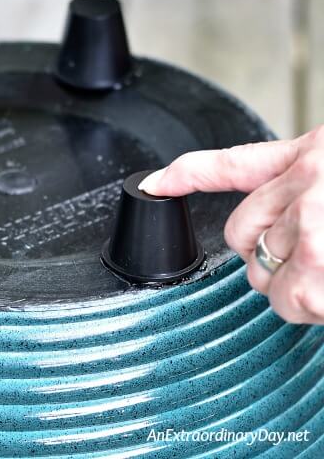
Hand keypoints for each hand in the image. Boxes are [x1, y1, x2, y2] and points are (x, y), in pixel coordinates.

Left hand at [139, 126, 323, 323]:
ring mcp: (311, 226)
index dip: (186, 174)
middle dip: (265, 254)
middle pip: (239, 232)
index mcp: (313, 156)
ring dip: (292, 284)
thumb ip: (301, 180)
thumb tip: (268, 199)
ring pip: (260, 273)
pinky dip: (313, 307)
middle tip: (310, 255)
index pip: (233, 163)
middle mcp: (308, 184)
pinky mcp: (318, 267)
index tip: (155, 184)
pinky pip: (288, 299)